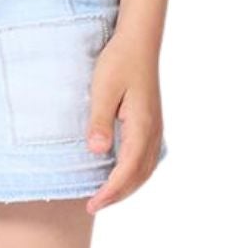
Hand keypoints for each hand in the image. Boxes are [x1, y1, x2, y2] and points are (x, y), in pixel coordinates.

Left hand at [83, 33, 164, 211]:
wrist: (139, 42)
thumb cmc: (118, 62)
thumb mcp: (102, 89)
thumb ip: (100, 121)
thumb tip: (98, 151)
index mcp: (142, 125)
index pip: (127, 170)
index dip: (111, 191)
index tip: (93, 203)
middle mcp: (153, 131)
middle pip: (139, 175)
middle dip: (118, 194)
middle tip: (93, 205)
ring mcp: (155, 128)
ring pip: (145, 169)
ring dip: (127, 186)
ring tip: (105, 197)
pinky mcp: (152, 124)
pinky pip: (147, 158)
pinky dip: (134, 174)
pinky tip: (120, 175)